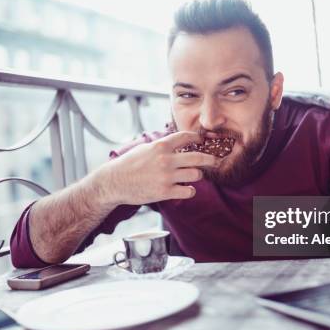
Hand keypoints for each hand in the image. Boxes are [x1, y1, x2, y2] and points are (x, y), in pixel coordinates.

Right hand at [94, 131, 221, 204]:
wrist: (115, 182)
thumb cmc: (128, 164)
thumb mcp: (145, 148)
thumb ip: (162, 145)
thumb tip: (178, 142)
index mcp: (160, 146)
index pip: (186, 137)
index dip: (197, 138)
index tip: (201, 140)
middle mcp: (166, 160)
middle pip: (198, 158)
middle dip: (210, 159)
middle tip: (214, 160)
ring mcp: (166, 177)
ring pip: (195, 175)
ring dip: (197, 175)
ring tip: (193, 176)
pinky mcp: (165, 192)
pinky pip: (188, 191)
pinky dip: (190, 190)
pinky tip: (186, 189)